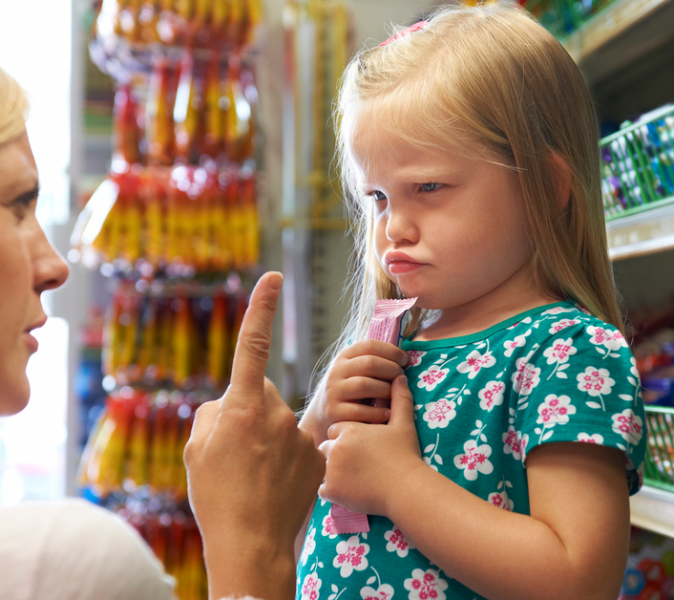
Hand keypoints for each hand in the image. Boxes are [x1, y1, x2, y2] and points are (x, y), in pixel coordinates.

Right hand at [184, 272, 324, 599]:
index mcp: (242, 406)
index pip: (253, 345)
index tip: (273, 277)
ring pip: (279, 422)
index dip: (262, 308)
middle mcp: (276, 412)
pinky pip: (298, 443)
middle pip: (261, 394)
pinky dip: (287, 456)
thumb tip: (230, 403)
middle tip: (236, 450)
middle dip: (249, 411)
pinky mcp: (318, 453)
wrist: (251, 542)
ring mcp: (300, 433)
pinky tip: (276, 482)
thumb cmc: (216, 495)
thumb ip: (213, 413)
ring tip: (255, 474)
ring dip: (268, 438)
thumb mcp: (197, 449)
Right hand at [300, 339, 407, 446]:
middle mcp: (337, 371)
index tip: (405, 360)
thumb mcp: (355, 370)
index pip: (370, 345)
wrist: (322, 415)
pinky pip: (359, 411)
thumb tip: (405, 357)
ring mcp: (334, 391)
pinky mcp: (334, 412)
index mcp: (344, 356)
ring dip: (386, 390)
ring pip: (364, 385)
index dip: (391, 351)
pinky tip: (387, 413)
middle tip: (402, 378)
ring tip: (395, 396)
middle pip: (370, 363)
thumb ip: (374, 361)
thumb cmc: (350, 390)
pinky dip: (377, 413)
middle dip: (392, 369)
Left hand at [318, 375, 422, 516]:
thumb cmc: (405, 455)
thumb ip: (399, 399)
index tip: (360, 445)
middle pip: (326, 447)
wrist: (406, 487)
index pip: (336, 429)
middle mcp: (336, 447)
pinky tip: (348, 490)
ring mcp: (331, 470)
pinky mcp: (331, 490)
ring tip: (352, 477)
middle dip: (337, 454)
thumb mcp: (403, 424)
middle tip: (355, 463)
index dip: (347, 437)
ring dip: (332, 471)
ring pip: (322, 468)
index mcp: (349, 429)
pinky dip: (332, 490)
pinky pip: (322, 489)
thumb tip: (400, 377)